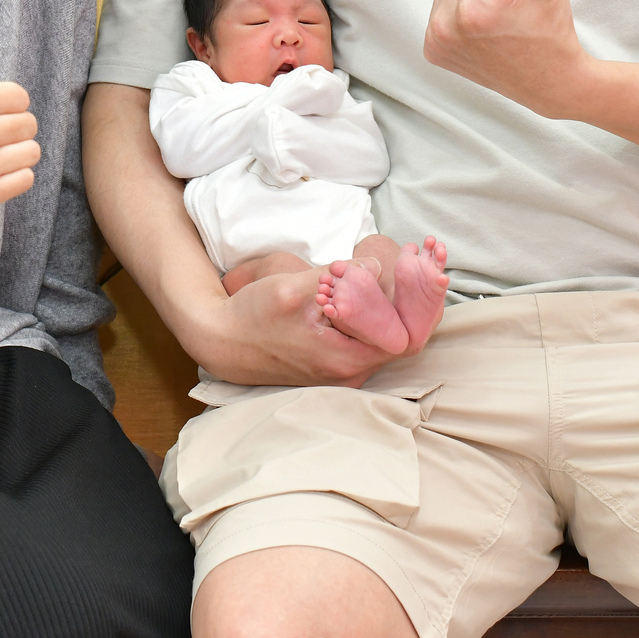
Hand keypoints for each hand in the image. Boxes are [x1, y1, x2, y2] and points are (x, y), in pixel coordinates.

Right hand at [190, 264, 394, 388]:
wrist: (223, 341)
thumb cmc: (253, 317)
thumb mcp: (293, 288)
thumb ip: (337, 276)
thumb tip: (376, 266)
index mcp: (345, 359)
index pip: (405, 335)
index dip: (414, 302)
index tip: (415, 269)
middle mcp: (349, 374)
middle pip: (398, 337)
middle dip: (406, 300)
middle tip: (412, 263)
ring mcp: (342, 373)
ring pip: (383, 339)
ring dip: (390, 306)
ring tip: (391, 271)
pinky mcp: (335, 366)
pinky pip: (367, 341)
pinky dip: (373, 315)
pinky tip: (365, 289)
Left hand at [423, 0, 596, 118]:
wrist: (549, 82)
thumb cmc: (550, 31)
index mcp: (473, 8)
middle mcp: (446, 27)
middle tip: (511, 9)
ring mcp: (436, 41)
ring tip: (498, 19)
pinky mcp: (433, 51)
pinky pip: (441, 6)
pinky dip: (460, 10)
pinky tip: (481, 30)